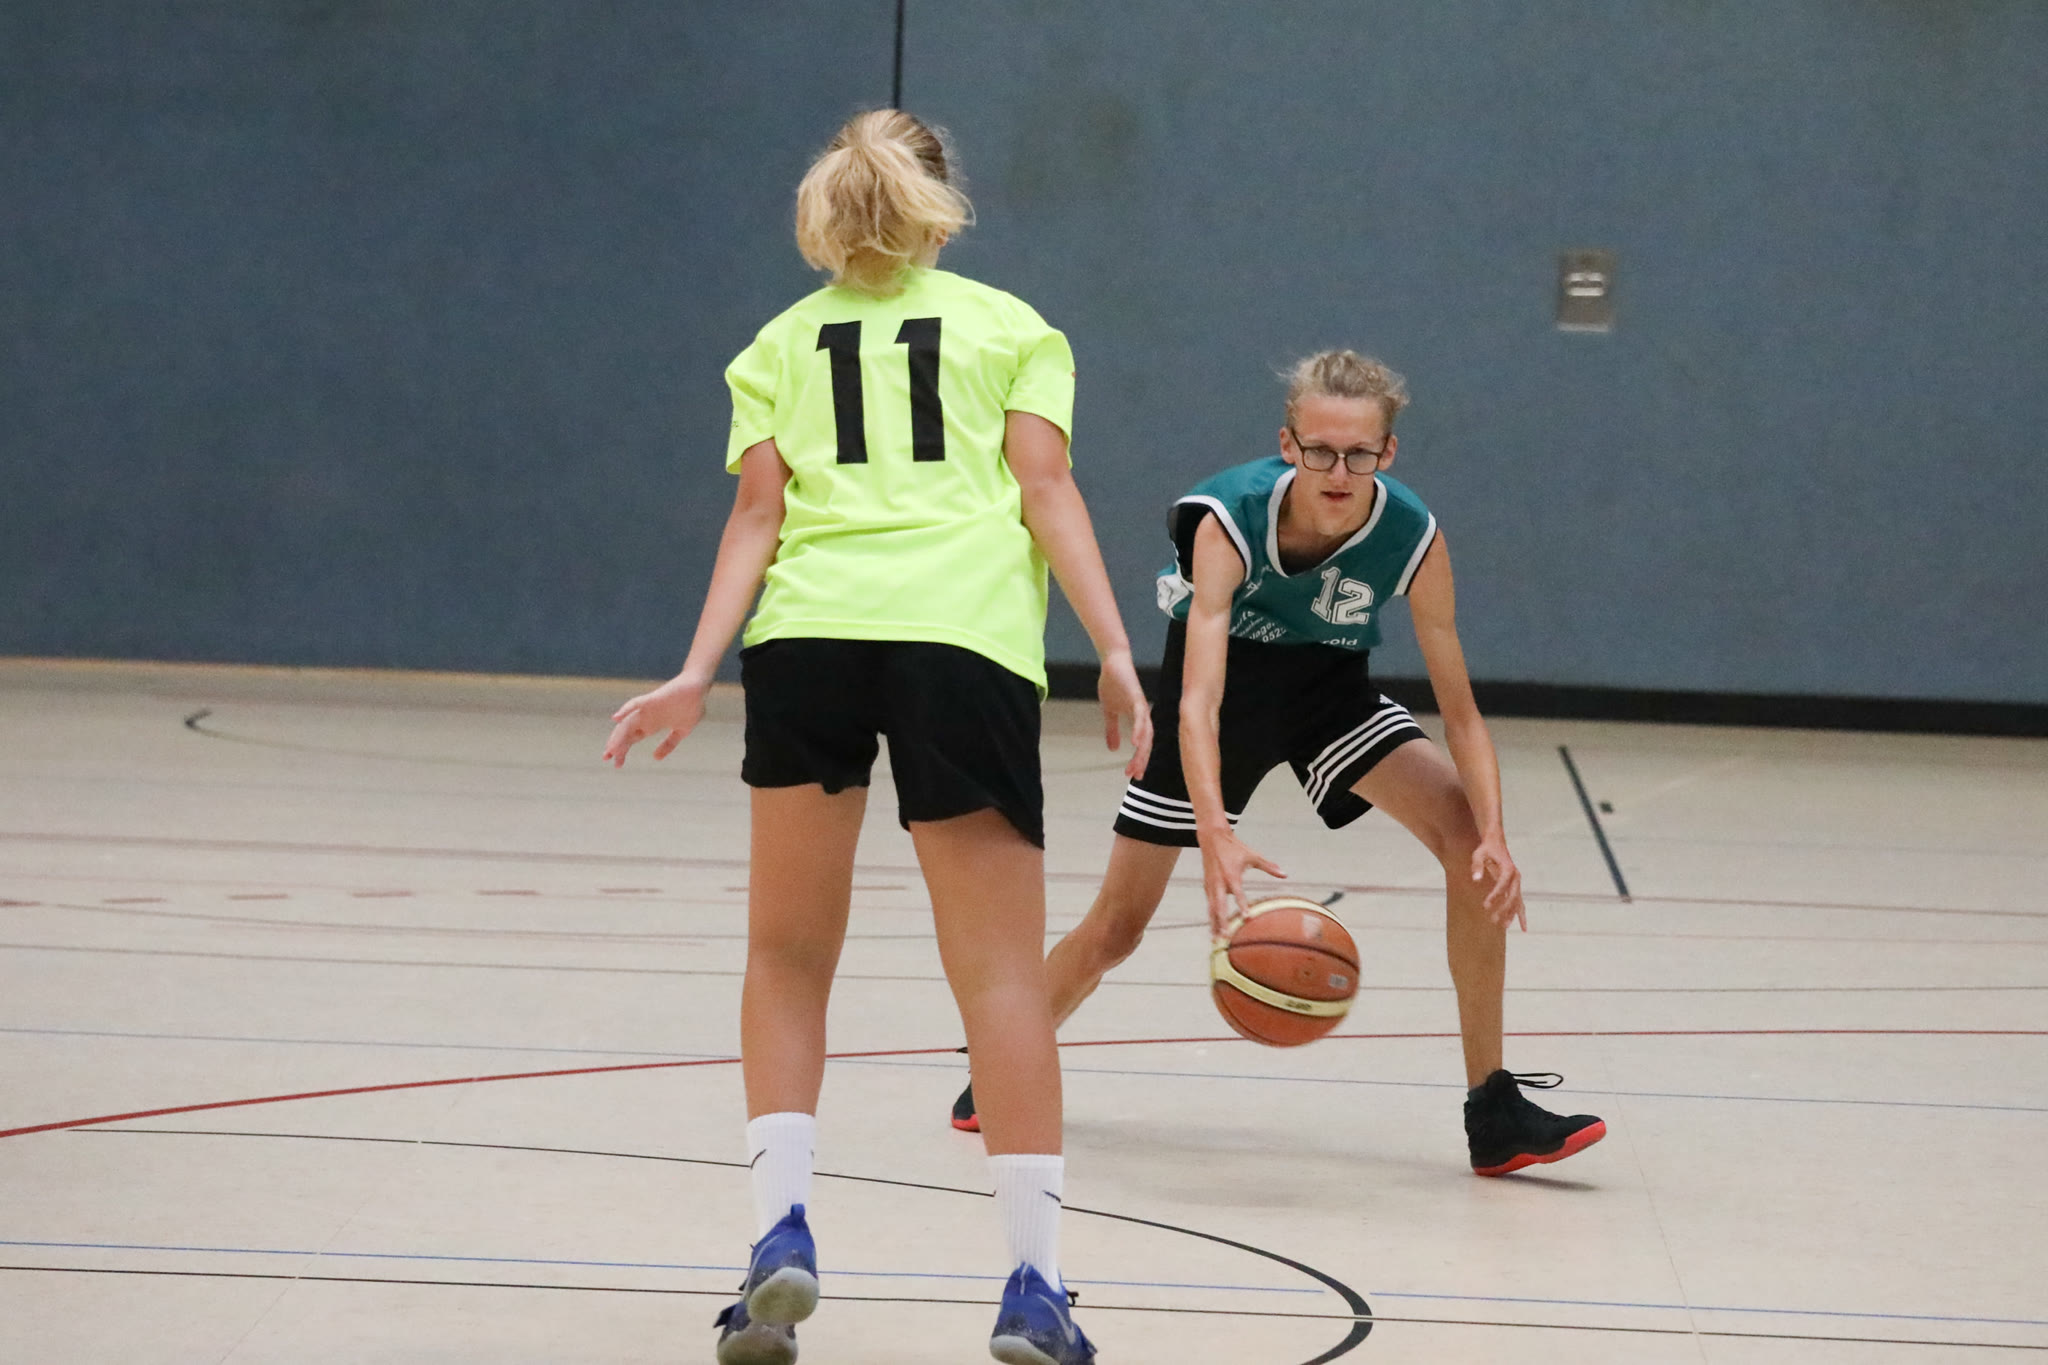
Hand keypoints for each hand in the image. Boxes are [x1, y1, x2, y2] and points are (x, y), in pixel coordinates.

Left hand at [603, 674, 708, 767]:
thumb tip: (655, 758)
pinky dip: (626, 710)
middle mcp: (645, 718)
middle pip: (625, 734)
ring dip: (619, 735)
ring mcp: (647, 709)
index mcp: (650, 725)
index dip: (623, 751)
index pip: (631, 740)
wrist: (699, 688)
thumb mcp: (681, 731)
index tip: (616, 765)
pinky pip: (636, 704)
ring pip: (628, 723)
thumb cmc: (691, 707)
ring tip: (611, 748)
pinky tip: (617, 718)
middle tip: (606, 758)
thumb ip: (669, 744)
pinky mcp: (652, 700)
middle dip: (616, 746)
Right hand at [1097, 648, 1153, 779]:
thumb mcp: (1109, 712)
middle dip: (1142, 760)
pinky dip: (1139, 730)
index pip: (1143, 744)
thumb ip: (1112, 730)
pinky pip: (1141, 717)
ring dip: (1142, 751)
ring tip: (1136, 765)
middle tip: (1136, 776)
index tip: (1134, 775)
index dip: (1140, 760)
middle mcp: (1144, 716)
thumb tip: (1113, 749)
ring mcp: (1142, 707)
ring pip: (1146, 733)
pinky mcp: (1137, 697)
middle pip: (1147, 743)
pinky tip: (1136, 743)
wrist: (1112, 663)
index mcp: (1139, 719)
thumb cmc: (1113, 684)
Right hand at [1197, 827, 1285, 937]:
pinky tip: (1213, 928)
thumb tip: (1285, 874)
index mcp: (1231, 875)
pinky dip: (1211, 916)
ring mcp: (1211, 885)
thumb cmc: (1234, 848)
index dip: (1242, 905)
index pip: (1237, 893)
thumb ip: (1268, 866)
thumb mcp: (1252, 855)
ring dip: (1213, 923)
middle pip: (1219, 906)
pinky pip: (1209, 904)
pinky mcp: (1207, 886)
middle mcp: (1219, 882)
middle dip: (1221, 921)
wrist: (1212, 839)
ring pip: (1211, 908)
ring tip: (1216, 939)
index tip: (1246, 918)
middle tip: (1225, 936)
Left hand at [1470, 832, 1524, 929]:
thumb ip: (1477, 866)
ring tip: (1503, 926)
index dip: (1495, 896)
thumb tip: (1476, 879)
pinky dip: (1521, 915)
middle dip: (1504, 909)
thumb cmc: (1486, 849)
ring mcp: (1517, 883)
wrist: (1496, 843)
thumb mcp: (1479, 854)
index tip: (1486, 905)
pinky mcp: (1515, 887)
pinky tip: (1524, 928)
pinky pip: (1520, 903)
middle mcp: (1516, 877)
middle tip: (1493, 920)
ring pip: (1517, 901)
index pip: (1502, 885)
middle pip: (1512, 896)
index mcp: (1508, 868)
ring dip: (1511, 914)